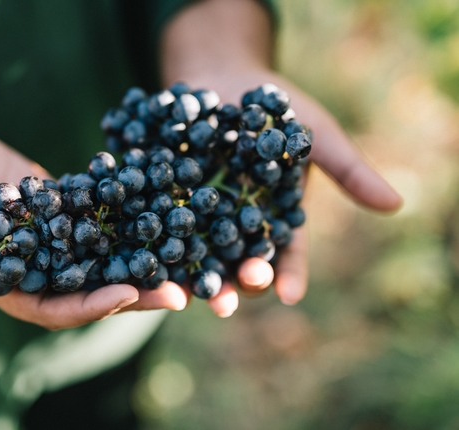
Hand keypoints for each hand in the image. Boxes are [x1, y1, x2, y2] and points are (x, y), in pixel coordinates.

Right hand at [0, 103, 188, 347]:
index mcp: (3, 287)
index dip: (91, 305)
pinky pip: (95, 206)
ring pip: (102, 248)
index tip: (129, 293)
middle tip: (181, 289)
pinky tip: (160, 201)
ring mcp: (48, 231)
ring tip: (185, 250)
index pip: (54, 307)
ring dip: (142, 252)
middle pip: (91, 284)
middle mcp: (33, 265)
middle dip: (135, 288)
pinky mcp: (55, 198)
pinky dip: (125, 207)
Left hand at [160, 0, 402, 315]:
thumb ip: (347, 169)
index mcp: (273, 219)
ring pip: (198, 255)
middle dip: (238, 282)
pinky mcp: (164, 201)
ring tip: (193, 294)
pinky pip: (160, 225)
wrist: (220, 77)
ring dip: (195, 276)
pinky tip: (152, 257)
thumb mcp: (314, 134)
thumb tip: (396, 204)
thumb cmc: (275, 106)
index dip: (289, 276)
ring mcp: (198, 216)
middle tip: (233, 297)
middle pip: (237, 263)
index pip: (285, 255)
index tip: (290, 295)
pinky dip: (156, 241)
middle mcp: (235, 225)